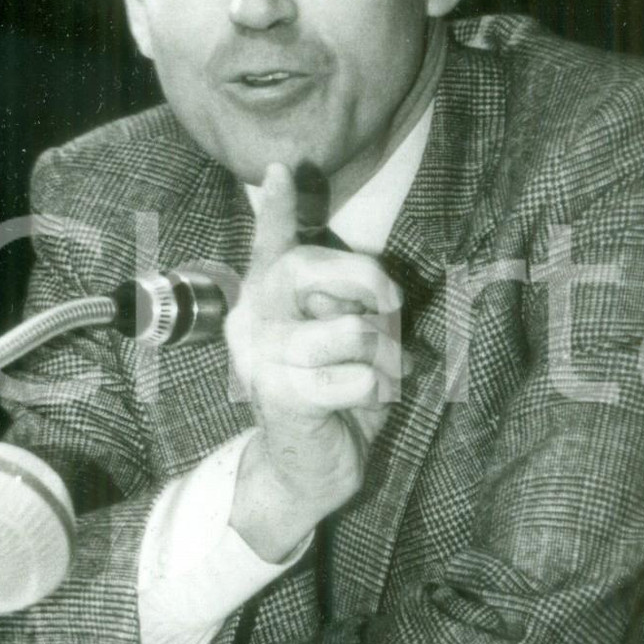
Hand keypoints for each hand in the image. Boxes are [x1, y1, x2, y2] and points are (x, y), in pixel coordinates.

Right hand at [225, 163, 405, 559]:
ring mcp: (263, 359)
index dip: (277, 207)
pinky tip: (367, 404)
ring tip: (382, 375)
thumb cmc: (328, 399)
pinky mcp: (282, 397)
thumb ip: (341, 301)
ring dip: (386, 358)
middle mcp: (253, 321)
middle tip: (391, 308)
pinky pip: (358, 378)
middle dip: (366, 281)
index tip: (282, 169)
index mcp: (264, 300)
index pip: (270, 244)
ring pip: (352, 331)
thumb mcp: (336, 341)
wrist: (301, 474)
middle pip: (308, 268)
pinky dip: (380, 392)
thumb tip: (375, 286)